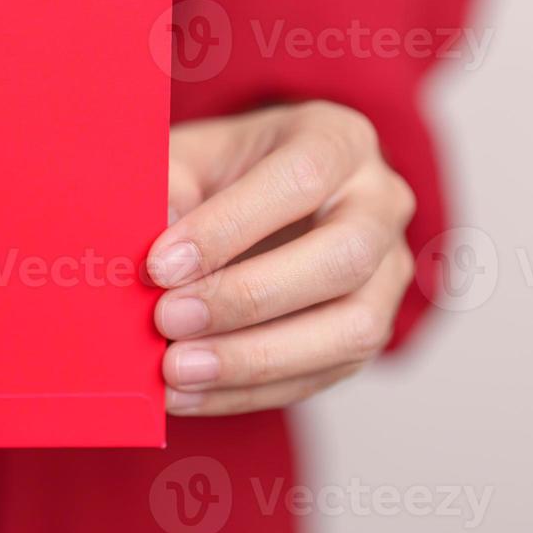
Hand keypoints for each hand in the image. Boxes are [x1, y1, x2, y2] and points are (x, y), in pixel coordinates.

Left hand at [147, 102, 416, 415]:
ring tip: (176, 371)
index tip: (160, 265)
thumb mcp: (187, 156)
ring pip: (351, 330)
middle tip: (167, 320)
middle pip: (343, 259)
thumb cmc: (220, 171)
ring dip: (255, 360)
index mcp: (338, 139)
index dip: (230, 226)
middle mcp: (380, 202)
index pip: (300, 179)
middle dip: (247, 298)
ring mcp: (389, 272)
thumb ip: (166, 187)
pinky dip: (249, 391)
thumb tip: (144, 241)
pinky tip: (189, 393)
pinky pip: (322, 375)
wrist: (255, 196)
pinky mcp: (370, 331)